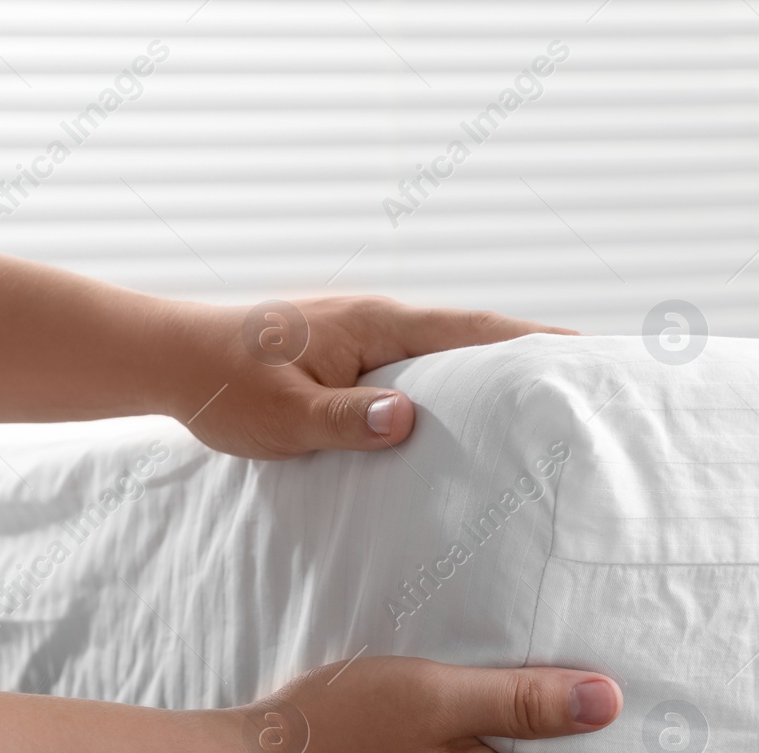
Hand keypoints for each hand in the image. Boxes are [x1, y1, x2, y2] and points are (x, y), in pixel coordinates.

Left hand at [172, 296, 574, 459]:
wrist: (167, 360)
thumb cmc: (220, 385)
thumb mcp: (283, 415)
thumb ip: (346, 420)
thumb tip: (410, 420)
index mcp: (372, 325)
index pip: (471, 330)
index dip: (533, 341)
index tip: (591, 352)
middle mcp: (374, 322)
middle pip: (467, 339)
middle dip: (525, 359)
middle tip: (585, 388)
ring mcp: (358, 338)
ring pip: (437, 358)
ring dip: (483, 377)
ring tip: (537, 411)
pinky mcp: (340, 359)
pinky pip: (406, 373)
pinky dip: (440, 390)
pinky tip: (454, 423)